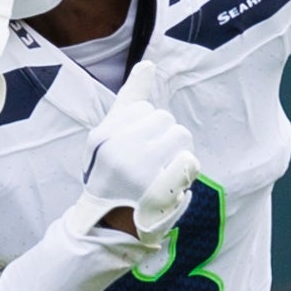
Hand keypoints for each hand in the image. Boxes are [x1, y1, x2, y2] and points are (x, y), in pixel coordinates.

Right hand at [80, 93, 197, 240]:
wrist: (109, 227)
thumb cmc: (113, 176)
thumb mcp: (110, 138)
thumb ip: (130, 99)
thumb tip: (148, 64)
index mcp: (102, 137)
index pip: (143, 109)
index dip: (146, 129)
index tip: (135, 151)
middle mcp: (117, 151)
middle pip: (165, 119)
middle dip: (164, 138)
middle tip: (153, 163)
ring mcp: (137, 171)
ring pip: (180, 135)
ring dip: (178, 152)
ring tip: (164, 170)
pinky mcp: (159, 191)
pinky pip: (188, 161)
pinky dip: (186, 171)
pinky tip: (174, 182)